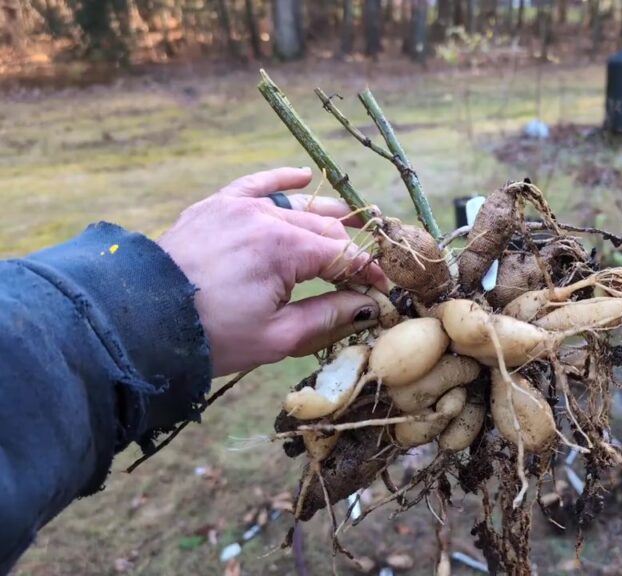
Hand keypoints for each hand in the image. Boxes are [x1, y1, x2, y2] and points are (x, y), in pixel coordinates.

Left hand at [158, 167, 386, 375]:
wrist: (140, 324)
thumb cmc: (212, 337)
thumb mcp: (278, 336)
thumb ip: (329, 315)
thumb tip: (368, 305)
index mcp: (285, 249)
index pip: (344, 256)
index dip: (369, 274)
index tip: (384, 291)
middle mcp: (266, 218)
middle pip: (325, 228)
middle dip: (351, 249)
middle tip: (370, 267)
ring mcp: (238, 207)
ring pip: (297, 206)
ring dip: (327, 215)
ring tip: (354, 222)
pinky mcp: (215, 206)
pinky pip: (255, 183)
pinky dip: (280, 180)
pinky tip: (303, 177)